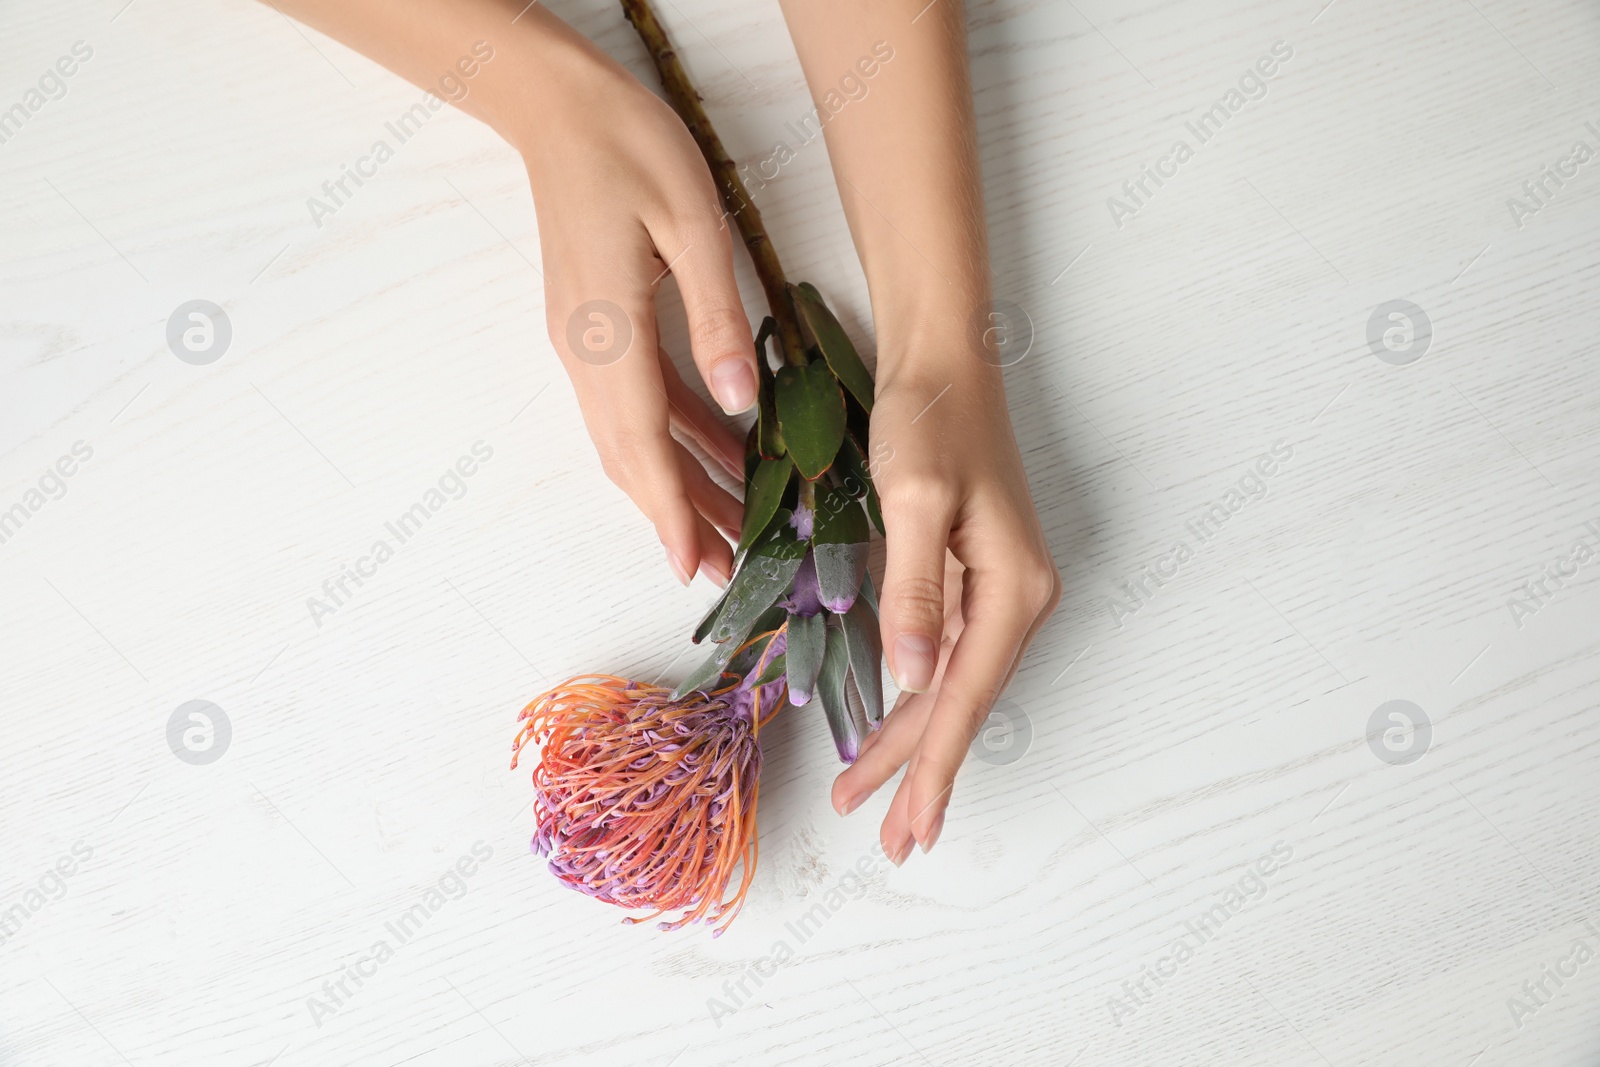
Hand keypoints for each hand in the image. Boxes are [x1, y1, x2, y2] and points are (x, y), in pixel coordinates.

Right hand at [520, 37, 755, 586]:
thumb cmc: (626, 146)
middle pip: (631, 456)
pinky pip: (632, 401)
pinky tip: (716, 451)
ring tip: (727, 530)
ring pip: (630, 437)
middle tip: (722, 570)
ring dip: (675, 486)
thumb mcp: (691, 222)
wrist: (558, 108)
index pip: (640, 443)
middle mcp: (585, 350)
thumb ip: (715, 316)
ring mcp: (582, 342)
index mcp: (608, 330)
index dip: (668, 511)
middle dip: (676, 518)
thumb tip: (742, 399)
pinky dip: (671, 436)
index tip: (688, 567)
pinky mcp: (592, 327)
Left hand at [831, 357, 1058, 861]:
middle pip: (962, 704)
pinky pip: (942, 653)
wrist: (942, 361)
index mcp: (1014, 589)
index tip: (909, 828)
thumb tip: (914, 678)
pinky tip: (892, 725)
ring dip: (913, 740)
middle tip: (887, 839)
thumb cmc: (931, 421)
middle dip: (920, 770)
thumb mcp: (916, 502)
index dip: (934, 768)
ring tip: (871, 796)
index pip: (966, 698)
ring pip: (950, 685)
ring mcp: (995, 588)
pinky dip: (914, 696)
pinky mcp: (969, 575)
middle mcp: (1017, 598)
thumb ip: (914, 592)